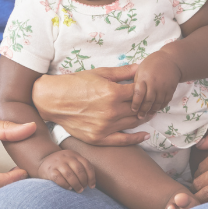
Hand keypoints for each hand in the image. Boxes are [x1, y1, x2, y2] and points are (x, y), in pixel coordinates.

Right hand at [31, 66, 150, 145]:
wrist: (54, 99)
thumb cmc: (76, 83)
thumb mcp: (100, 73)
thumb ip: (122, 72)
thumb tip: (140, 68)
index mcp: (112, 93)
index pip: (138, 92)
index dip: (145, 89)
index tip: (148, 88)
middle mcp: (111, 111)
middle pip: (138, 108)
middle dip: (147, 104)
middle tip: (153, 101)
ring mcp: (105, 127)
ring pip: (133, 123)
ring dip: (144, 118)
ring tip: (149, 113)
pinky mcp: (99, 138)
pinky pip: (122, 141)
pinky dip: (136, 138)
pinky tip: (145, 135)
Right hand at [38, 149, 95, 192]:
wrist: (44, 161)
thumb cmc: (63, 165)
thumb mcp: (72, 161)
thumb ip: (81, 167)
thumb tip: (92, 183)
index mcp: (74, 154)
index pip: (87, 165)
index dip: (91, 177)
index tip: (92, 186)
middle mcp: (67, 157)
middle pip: (79, 169)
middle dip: (83, 181)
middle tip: (83, 188)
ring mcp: (58, 163)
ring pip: (69, 174)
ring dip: (76, 184)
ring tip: (78, 190)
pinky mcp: (50, 170)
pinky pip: (59, 178)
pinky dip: (65, 184)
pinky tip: (68, 188)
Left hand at [131, 52, 181, 117]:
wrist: (171, 60)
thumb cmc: (152, 64)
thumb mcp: (140, 69)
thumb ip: (136, 82)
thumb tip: (130, 96)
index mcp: (144, 77)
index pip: (138, 93)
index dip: (135, 103)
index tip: (133, 110)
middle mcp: (154, 83)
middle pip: (148, 100)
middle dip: (143, 110)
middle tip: (139, 116)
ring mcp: (163, 87)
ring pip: (157, 103)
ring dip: (151, 111)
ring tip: (146, 116)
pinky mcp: (171, 90)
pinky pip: (165, 102)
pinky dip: (160, 107)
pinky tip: (155, 110)